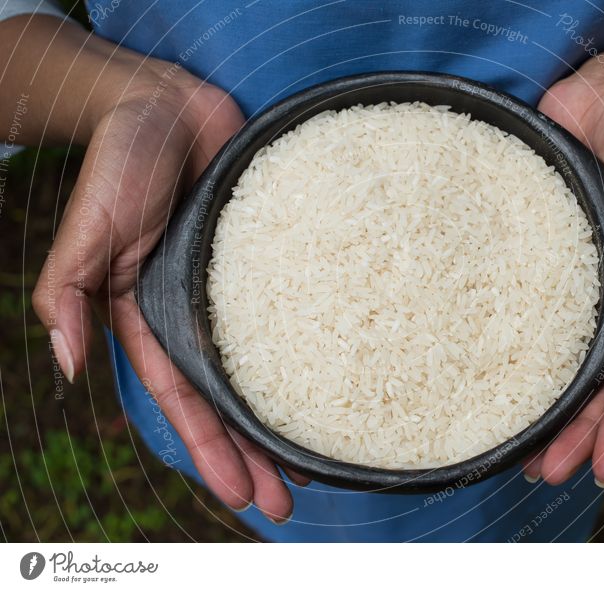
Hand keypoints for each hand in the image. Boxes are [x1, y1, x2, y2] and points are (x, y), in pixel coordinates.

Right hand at [31, 58, 303, 521]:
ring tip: (321, 461)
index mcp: (156, 318)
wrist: (164, 106)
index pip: (187, 401)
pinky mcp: (276, 258)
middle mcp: (202, 314)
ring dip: (290, 415)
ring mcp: (242, 291)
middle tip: (292, 502)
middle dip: (256, 453)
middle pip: (234, 399)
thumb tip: (66, 368)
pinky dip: (322, 346)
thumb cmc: (120, 164)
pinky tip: (348, 372)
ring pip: (271, 366)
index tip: (242, 496)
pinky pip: (304, 309)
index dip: (212, 450)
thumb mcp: (87, 233)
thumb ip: (67, 296)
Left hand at [523, 52, 603, 486]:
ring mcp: (565, 277)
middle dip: (572, 429)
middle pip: (587, 374)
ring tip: (514, 448)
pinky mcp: (528, 253)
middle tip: (544, 474)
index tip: (603, 470)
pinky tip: (478, 371)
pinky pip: (510, 302)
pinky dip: (498, 340)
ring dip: (537, 400)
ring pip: (550, 350)